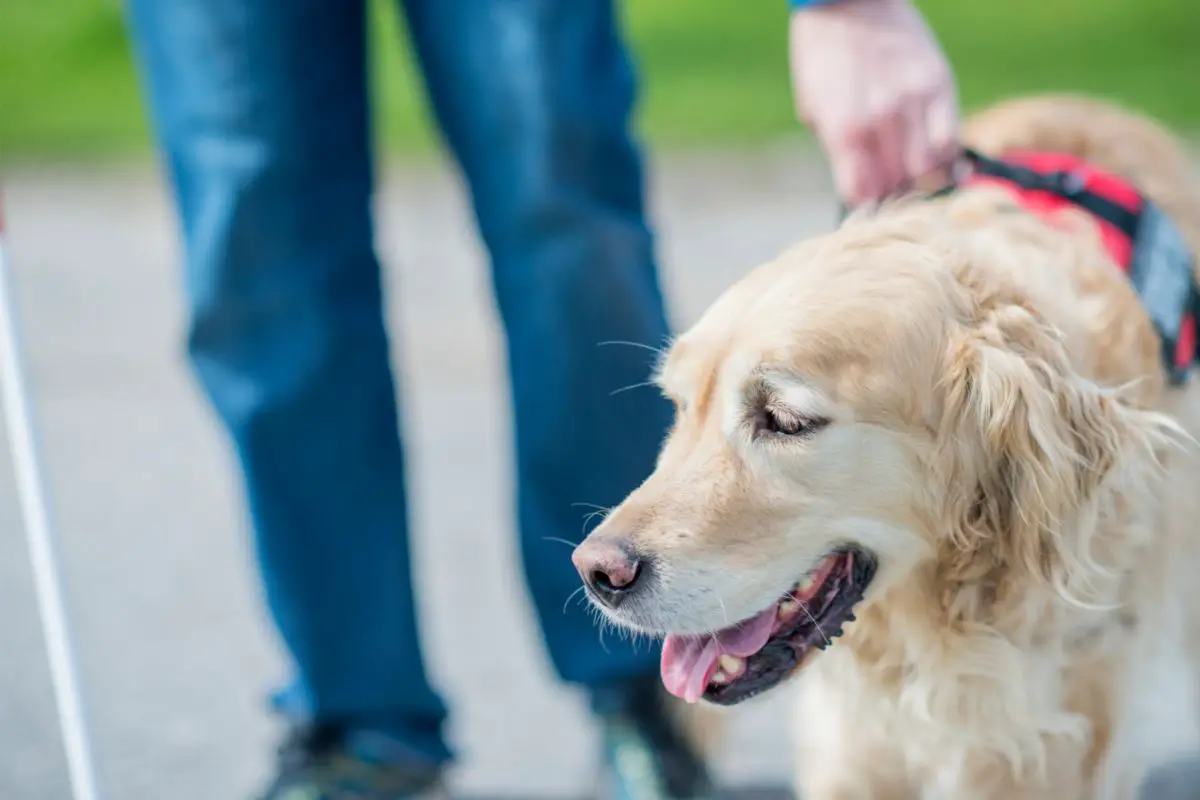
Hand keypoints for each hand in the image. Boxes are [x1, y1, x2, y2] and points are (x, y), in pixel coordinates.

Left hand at [789, 0, 959, 205]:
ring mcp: (914, 101)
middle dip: (890, 192)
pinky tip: (932, 153)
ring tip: (908, 169)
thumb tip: (860, 184)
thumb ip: (838, 149)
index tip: (865, 199)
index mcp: (844, 129)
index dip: (863, 203)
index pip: (862, 194)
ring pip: (927, 168)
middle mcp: (881, 119)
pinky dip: (943, 155)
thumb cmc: (823, 57)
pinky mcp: (939, 85)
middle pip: (896, 185)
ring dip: (918, 177)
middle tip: (887, 184)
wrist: (848, 0)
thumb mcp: (814, 108)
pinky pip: (951, 139)